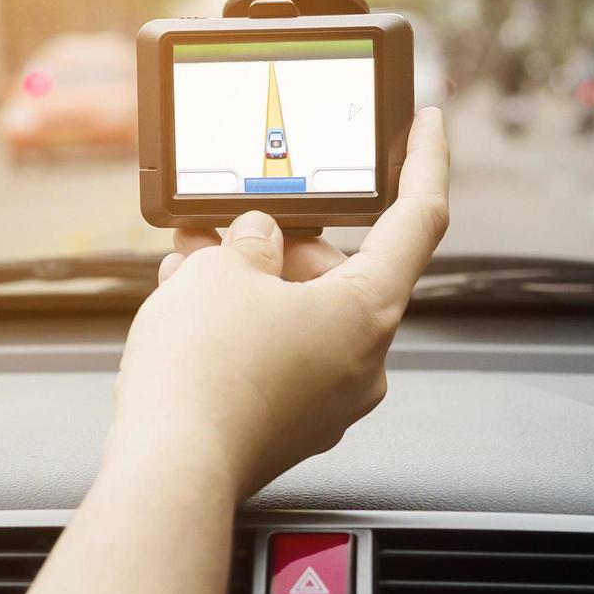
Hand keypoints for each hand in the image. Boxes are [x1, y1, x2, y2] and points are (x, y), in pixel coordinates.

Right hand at [111, 108, 449, 500]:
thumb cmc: (202, 374)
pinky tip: (191, 313)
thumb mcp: (220, 271)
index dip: (423, 160)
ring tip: (188, 268)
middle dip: (278, 240)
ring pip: (298, 315)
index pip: (418, 218)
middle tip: (225, 222)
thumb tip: (257, 242)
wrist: (168, 468)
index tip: (425, 125)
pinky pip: (276, 356)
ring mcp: (327, 400)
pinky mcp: (289, 426)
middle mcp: (361, 361)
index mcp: (367, 311)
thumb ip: (250, 240)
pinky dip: (242, 328)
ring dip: (249, 285)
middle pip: (338, 270)